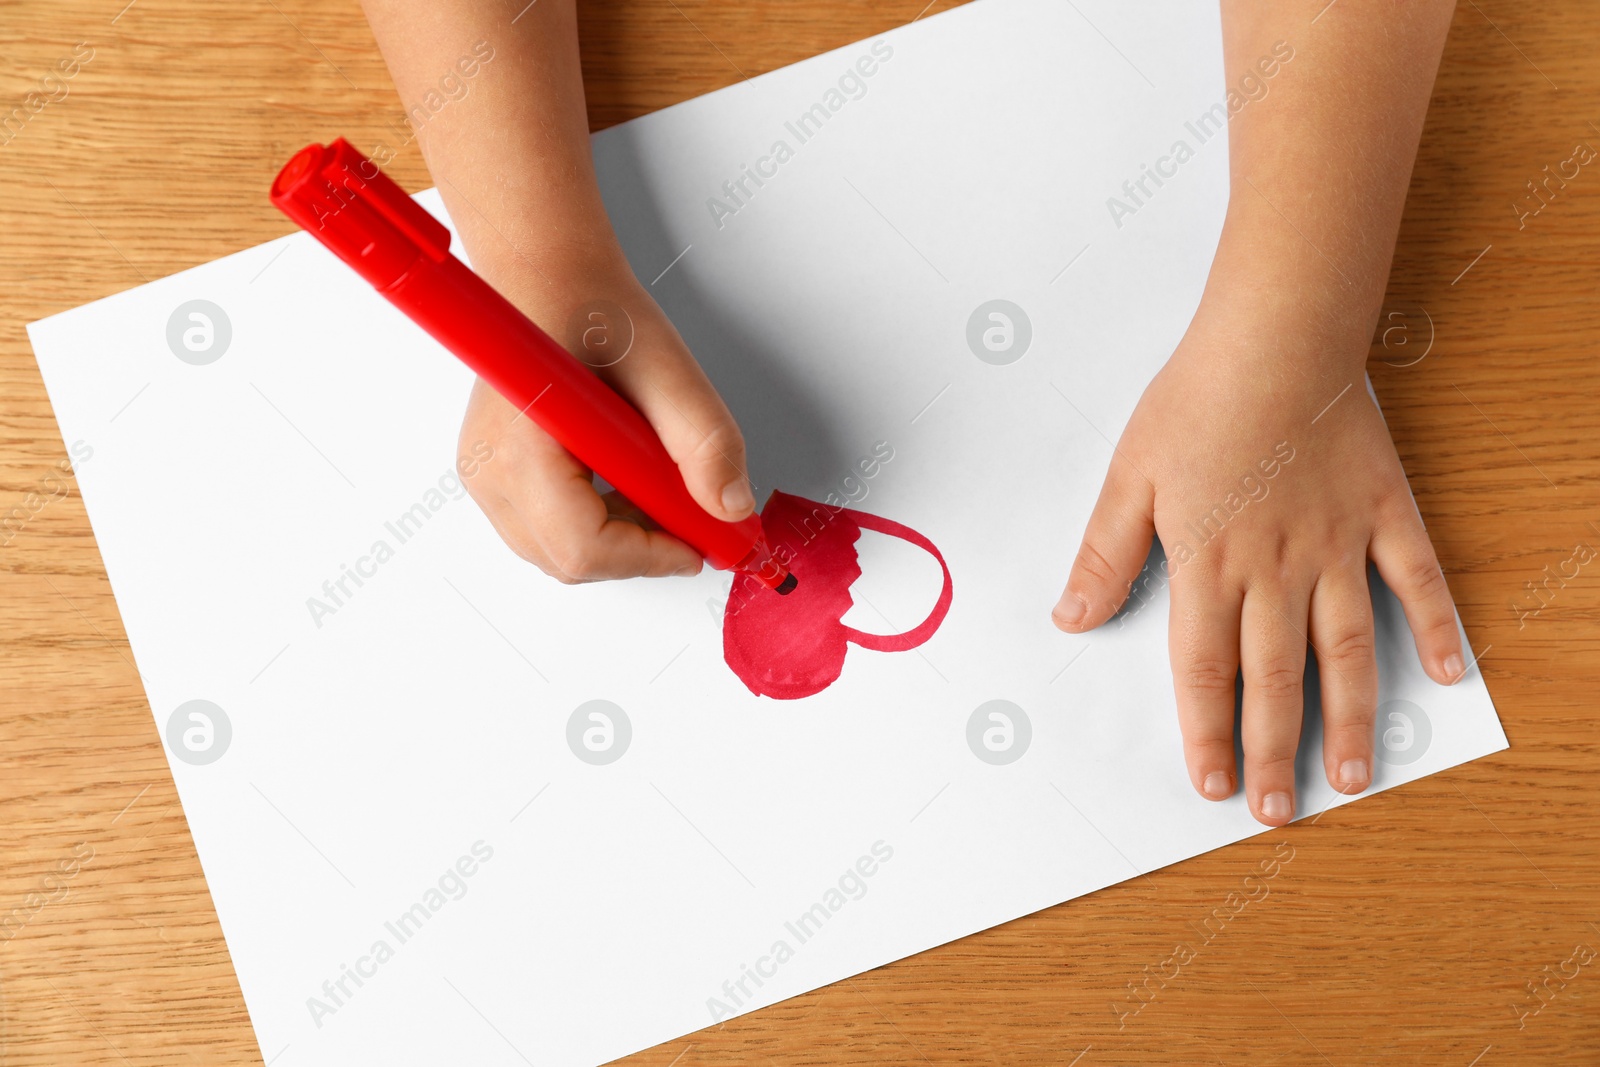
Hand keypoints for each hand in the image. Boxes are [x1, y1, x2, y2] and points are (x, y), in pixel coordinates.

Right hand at [460, 255, 753, 582]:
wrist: (553, 279)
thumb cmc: (593, 310)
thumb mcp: (668, 369)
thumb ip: (705, 440)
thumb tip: (729, 506)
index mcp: (521, 445)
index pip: (584, 547)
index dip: (651, 556)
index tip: (700, 542)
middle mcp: (490, 472)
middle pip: (572, 561)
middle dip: (641, 548)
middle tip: (689, 510)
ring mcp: (486, 479)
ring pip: (562, 555)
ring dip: (622, 538)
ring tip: (656, 482)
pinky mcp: (495, 480)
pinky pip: (550, 533)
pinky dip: (599, 524)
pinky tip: (627, 480)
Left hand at [1052, 309, 1464, 825]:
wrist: (1274, 338)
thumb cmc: (1197, 401)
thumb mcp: (1129, 477)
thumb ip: (1105, 555)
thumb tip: (1072, 617)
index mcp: (1208, 564)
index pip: (1204, 671)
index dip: (1207, 733)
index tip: (1212, 783)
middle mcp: (1275, 569)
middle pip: (1274, 679)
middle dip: (1273, 752)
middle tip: (1277, 811)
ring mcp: (1336, 546)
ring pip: (1346, 650)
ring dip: (1350, 718)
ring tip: (1354, 776)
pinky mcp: (1383, 513)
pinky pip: (1415, 581)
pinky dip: (1435, 628)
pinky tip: (1449, 674)